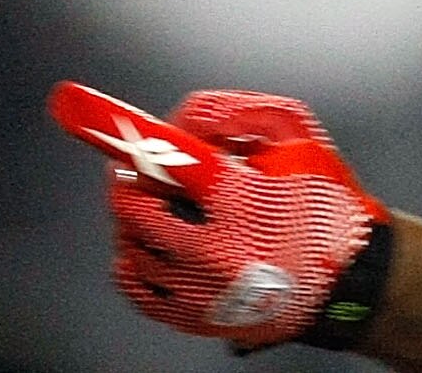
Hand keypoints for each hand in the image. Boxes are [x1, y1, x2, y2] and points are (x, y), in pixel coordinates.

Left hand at [55, 85, 390, 349]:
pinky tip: (147, 243)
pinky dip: (130, 259)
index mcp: (242, 199)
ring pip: (130, 247)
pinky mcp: (198, 320)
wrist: (351, 283)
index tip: (70, 102)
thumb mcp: (295, 134)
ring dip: (134, 218)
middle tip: (141, 168)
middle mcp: (216, 251)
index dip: (118, 130)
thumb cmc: (325, 198)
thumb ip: (232, 112)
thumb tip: (173, 121)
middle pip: (133, 207)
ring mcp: (203, 293)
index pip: (168, 157)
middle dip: (129, 178)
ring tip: (164, 207)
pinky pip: (136, 287)